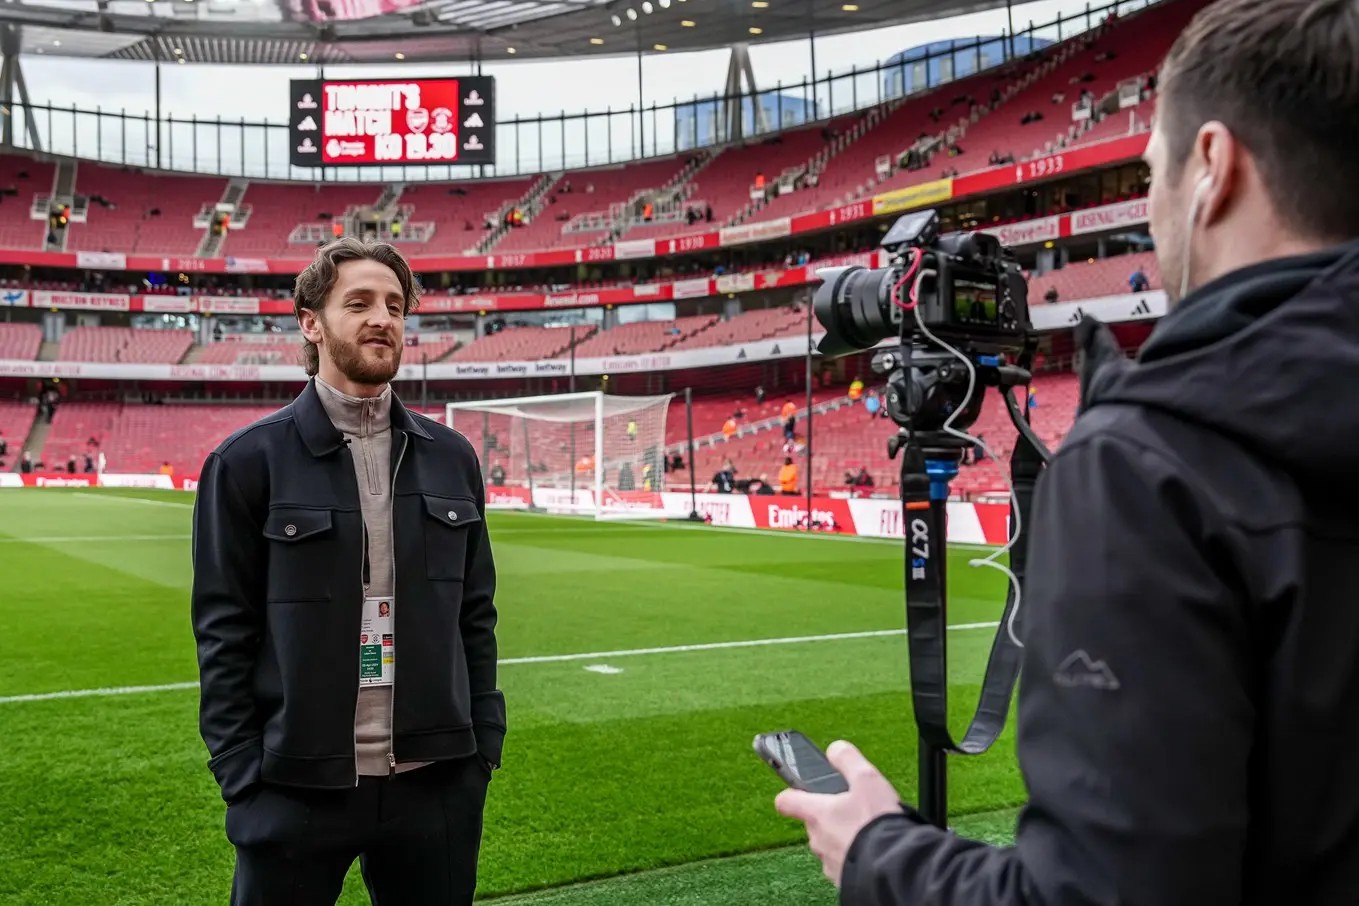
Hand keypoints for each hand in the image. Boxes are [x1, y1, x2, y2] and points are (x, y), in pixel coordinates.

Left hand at [774, 741, 903, 887]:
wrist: (894, 868)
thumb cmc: (877, 824)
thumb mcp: (866, 779)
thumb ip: (847, 759)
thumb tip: (835, 749)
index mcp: (816, 814)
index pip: (786, 801)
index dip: (792, 793)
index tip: (800, 790)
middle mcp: (817, 840)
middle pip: (814, 822)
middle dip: (832, 815)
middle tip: (856, 809)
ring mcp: (829, 863)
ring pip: (831, 844)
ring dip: (845, 837)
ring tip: (869, 830)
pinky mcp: (843, 881)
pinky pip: (844, 863)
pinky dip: (855, 856)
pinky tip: (874, 850)